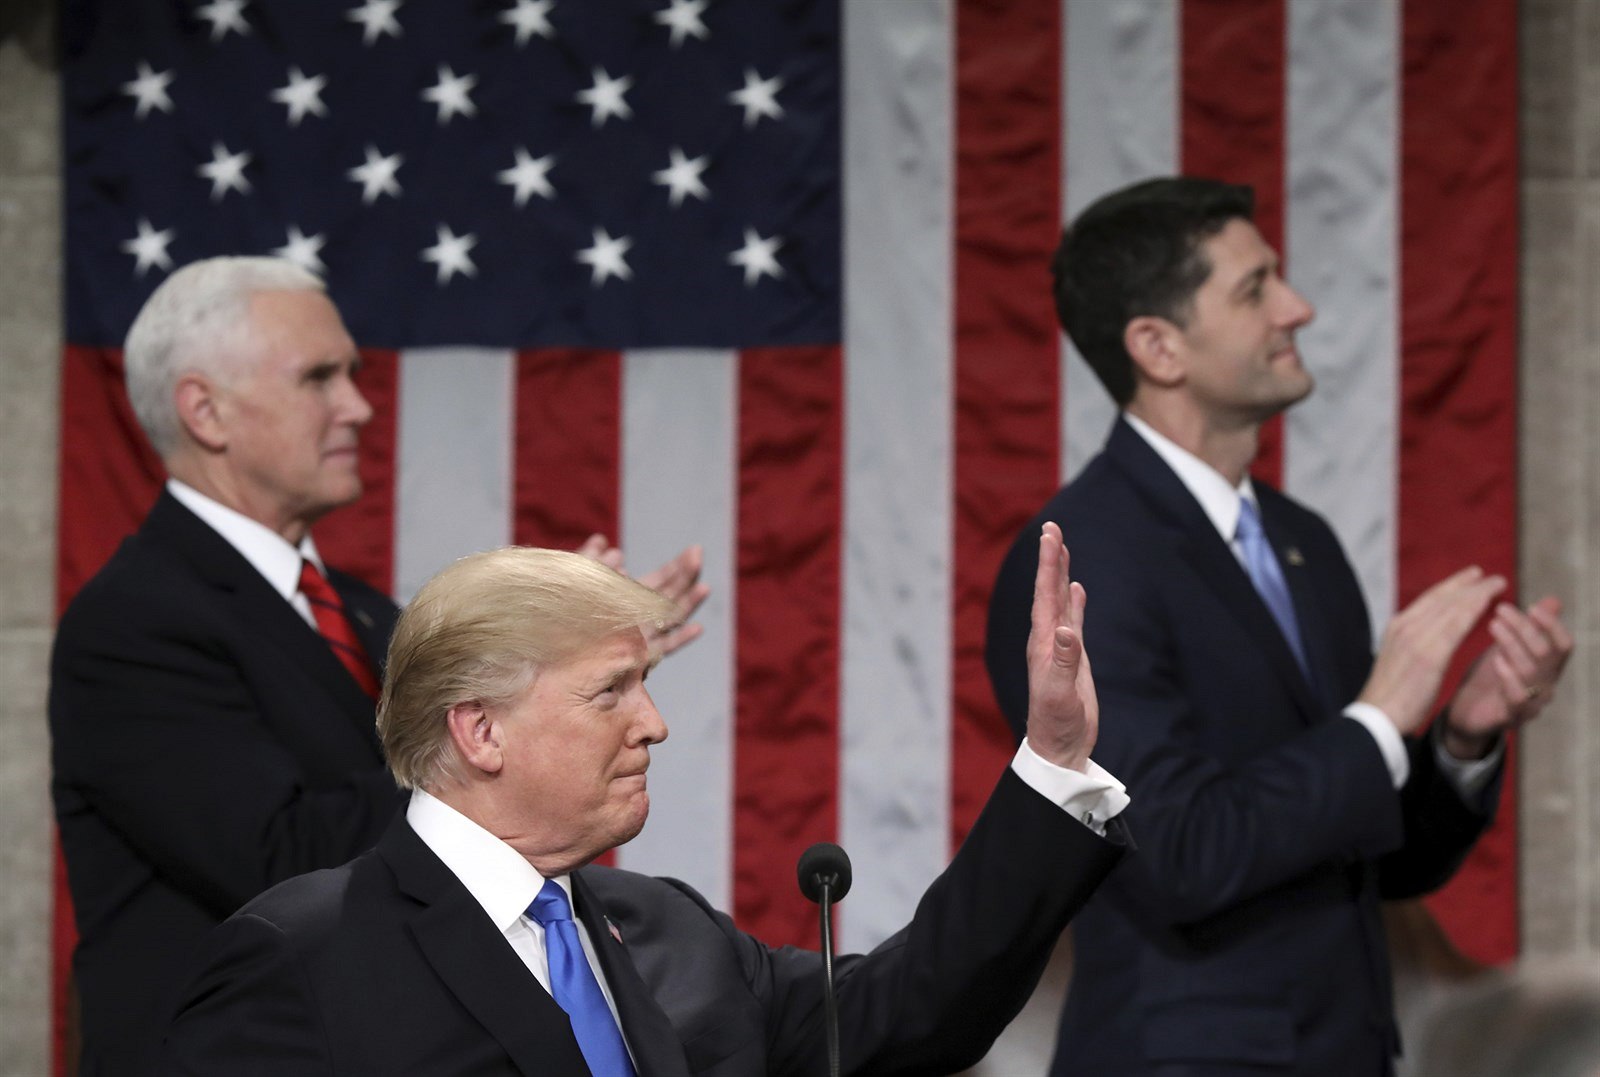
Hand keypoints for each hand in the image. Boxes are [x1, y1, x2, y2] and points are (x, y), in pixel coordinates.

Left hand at [573, 537, 708, 655]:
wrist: (554, 655)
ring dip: (689, 603)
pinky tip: (697, 628)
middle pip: (671, 595)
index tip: (694, 551)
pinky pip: (664, 648)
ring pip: (672, 619)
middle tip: (698, 555)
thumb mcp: (573, 584)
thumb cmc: (560, 617)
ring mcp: (641, 637)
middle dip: (686, 575)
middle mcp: (639, 618)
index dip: (677, 568)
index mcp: (628, 600)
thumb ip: (588, 562)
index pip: (660, 582)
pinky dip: (681, 638)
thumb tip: (604, 542)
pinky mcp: (638, 657)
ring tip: (704, 588)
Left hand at [1025, 523, 1097, 773]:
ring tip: (1061, 549)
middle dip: (1052, 560)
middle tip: (1052, 528)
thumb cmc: (1057, 724)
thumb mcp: (1060, 693)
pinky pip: (1073, 621)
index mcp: (1043, 643)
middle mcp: (1049, 640)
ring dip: (1060, 575)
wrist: (1060, 747)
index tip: (1050, 535)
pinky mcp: (1074, 659)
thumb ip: (1064, 661)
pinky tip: (1076, 589)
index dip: (1048, 565)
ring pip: (1060, 602)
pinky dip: (1074, 603)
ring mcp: (1061, 648)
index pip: (1044, 595)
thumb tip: (1067, 630)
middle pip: (1049, 591)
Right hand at [1357, 566, 1505, 735]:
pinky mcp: (1429, 654)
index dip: (1452, 586)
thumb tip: (1428, 640)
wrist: (1377, 717)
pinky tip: (1489, 603)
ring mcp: (1416, 638)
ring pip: (1452, 607)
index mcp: (1397, 627)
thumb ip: (1414, 644)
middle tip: (1492, 576)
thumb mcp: (1399, 660)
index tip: (1471, 577)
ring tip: (1498, 584)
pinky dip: (1474, 609)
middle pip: (1442, 598)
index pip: (1429, 599)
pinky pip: (1456, 625)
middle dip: (1468, 585)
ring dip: (1477, 592)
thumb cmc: (1389, 696)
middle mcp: (1405, 626)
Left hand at [1443, 596, 1572, 757]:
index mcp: (1547, 667)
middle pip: (1545, 653)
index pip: (1563, 645)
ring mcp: (1531, 703)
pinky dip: (1509, 677)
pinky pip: (1518, 699)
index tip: (1531, 606)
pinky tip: (1497, 662)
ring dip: (1512, 644)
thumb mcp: (1508, 647)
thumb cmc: (1490, 678)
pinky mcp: (1511, 717)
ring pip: (1531, 671)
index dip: (1552, 625)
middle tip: (1501, 609)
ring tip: (1493, 625)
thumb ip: (1529, 628)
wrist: (1465, 716)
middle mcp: (1545, 685)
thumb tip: (1553, 600)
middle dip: (1524, 628)